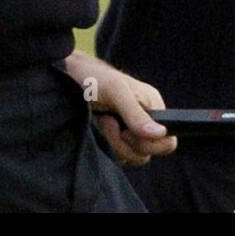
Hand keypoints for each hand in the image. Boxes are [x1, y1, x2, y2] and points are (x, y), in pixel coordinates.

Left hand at [64, 50, 177, 166]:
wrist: (66, 79)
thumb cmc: (93, 78)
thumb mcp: (116, 92)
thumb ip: (137, 114)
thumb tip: (162, 134)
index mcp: (153, 106)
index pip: (168, 140)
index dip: (150, 143)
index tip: (128, 130)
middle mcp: (145, 120)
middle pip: (147, 153)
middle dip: (126, 142)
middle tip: (110, 121)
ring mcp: (129, 131)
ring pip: (131, 157)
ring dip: (113, 142)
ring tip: (102, 120)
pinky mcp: (114, 139)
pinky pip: (118, 157)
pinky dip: (105, 146)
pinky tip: (97, 126)